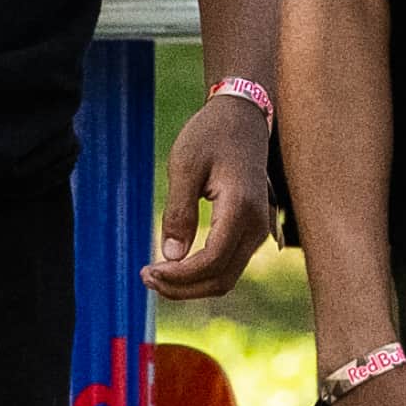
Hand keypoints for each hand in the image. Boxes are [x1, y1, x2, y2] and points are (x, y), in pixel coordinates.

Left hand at [148, 89, 277, 295]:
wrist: (241, 118)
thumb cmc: (210, 136)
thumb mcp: (185, 167)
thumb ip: (179, 212)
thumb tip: (171, 256)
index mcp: (241, 209)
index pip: (211, 262)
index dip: (178, 276)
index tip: (147, 270)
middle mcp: (257, 226)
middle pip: (221, 279)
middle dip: (182, 287)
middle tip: (146, 276)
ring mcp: (259, 231)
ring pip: (226, 277)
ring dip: (191, 285)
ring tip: (156, 274)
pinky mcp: (252, 231)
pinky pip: (229, 265)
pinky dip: (202, 274)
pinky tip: (176, 265)